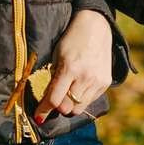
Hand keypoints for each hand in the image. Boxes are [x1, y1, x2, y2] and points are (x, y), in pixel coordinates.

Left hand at [33, 8, 113, 124]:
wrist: (97, 27)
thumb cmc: (71, 40)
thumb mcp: (57, 55)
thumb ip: (52, 78)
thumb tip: (46, 100)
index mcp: (69, 68)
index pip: (55, 99)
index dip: (44, 110)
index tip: (38, 117)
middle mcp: (85, 77)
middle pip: (68, 108)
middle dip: (58, 108)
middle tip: (54, 101)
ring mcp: (97, 81)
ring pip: (79, 108)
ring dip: (70, 105)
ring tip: (67, 93)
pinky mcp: (106, 83)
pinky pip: (90, 101)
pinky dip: (82, 99)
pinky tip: (79, 86)